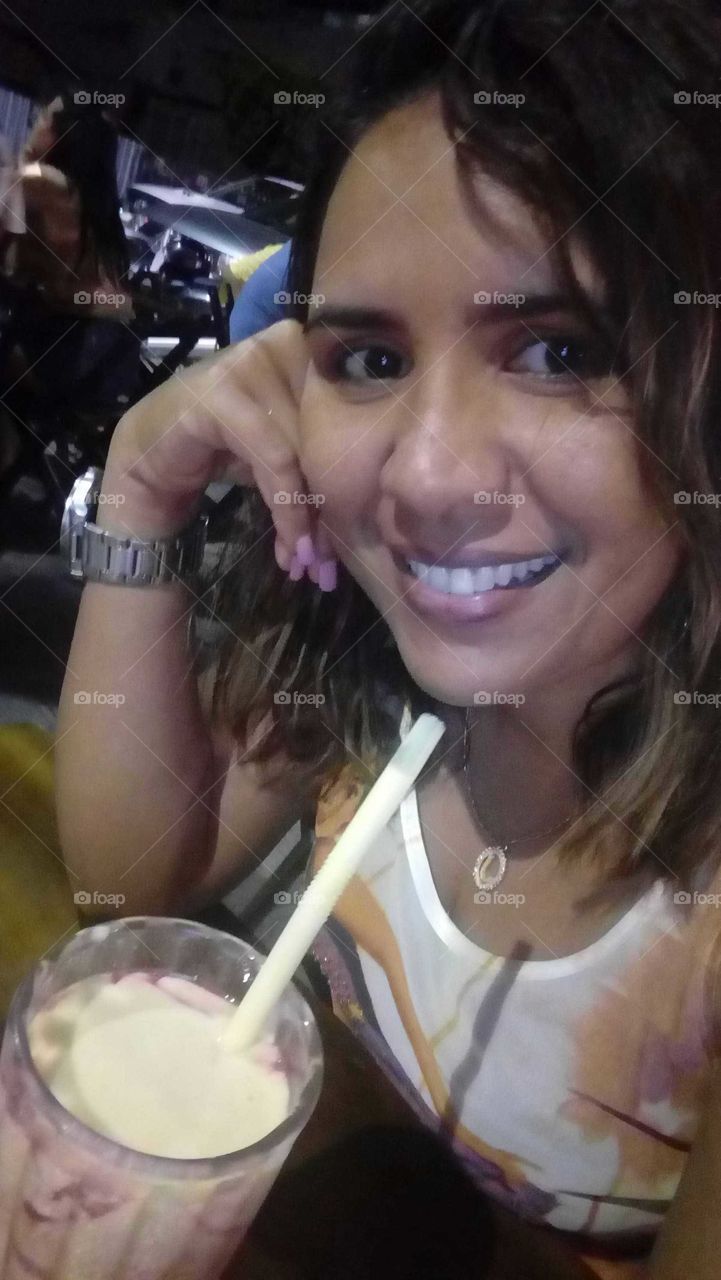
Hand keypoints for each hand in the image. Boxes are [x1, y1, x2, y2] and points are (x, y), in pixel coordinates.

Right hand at [100, 319, 335, 585]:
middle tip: (330, 562)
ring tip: (309, 561)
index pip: (356, 411)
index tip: (353, 534)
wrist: (153, 457)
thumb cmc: (228, 450)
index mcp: (311, 345)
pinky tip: (289, 545)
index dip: (357, 476)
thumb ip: (326, 462)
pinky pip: (275, 458)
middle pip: (331, 435)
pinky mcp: (221, 394)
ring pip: (305, 450)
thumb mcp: (289, 452)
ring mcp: (249, 363)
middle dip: (331, 506)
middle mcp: (284, 342)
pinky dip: (285, 508)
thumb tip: (369, 512)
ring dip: (308, 517)